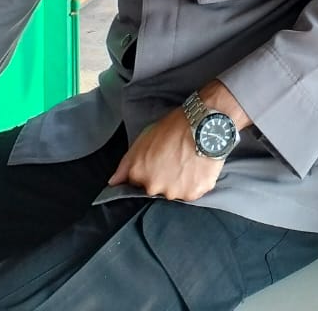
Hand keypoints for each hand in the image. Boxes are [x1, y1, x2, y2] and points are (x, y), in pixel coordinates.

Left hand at [109, 108, 225, 201]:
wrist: (204, 123)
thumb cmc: (174, 126)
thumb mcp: (144, 138)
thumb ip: (126, 164)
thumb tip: (113, 183)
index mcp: (140, 174)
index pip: (137, 184)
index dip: (148, 173)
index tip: (158, 163)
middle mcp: (154, 188)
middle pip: (157, 190)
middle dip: (163, 179)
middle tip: (175, 160)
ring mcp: (174, 193)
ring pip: (175, 193)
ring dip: (180, 182)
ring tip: (188, 162)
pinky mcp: (194, 193)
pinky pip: (192, 193)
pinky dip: (195, 183)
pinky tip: (198, 167)